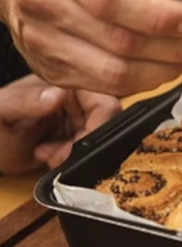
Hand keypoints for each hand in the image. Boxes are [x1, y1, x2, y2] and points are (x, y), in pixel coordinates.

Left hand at [0, 74, 120, 174]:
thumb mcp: (1, 111)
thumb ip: (25, 101)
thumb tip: (58, 95)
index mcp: (65, 85)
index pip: (103, 101)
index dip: (98, 124)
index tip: (79, 144)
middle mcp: (78, 101)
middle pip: (107, 123)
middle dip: (87, 144)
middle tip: (59, 156)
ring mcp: (79, 121)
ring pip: (100, 141)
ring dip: (77, 155)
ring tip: (47, 156)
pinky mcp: (77, 140)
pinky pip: (90, 152)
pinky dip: (73, 161)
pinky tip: (48, 158)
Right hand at [4, 0, 181, 96]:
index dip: (158, 16)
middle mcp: (43, 4)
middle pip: (119, 42)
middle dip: (172, 47)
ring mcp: (44, 43)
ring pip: (116, 73)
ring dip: (163, 69)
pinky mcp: (53, 72)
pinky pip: (109, 88)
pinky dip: (146, 80)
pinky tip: (163, 66)